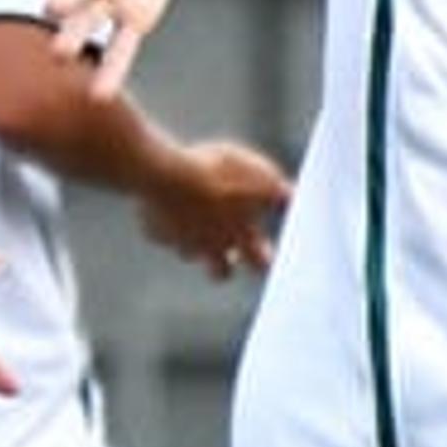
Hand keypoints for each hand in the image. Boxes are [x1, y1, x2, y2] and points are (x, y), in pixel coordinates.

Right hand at [139, 139, 290, 281]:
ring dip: (193, 243)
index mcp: (240, 236)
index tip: (264, 255)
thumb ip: (277, 191)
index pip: (259, 264)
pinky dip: (163, 223)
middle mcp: (210, 247)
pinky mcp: (154, 231)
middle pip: (220, 274)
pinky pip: (159, 231)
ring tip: (194, 224)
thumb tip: (292, 198)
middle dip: (224, 266)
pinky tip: (163, 207)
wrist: (165, 175)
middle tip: (228, 255)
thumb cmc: (216, 173)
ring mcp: (180, 242)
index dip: (262, 259)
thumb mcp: (258, 173)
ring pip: (188, 253)